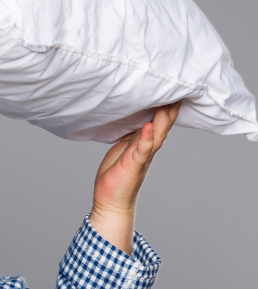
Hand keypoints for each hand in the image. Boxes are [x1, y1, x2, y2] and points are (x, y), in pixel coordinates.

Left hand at [88, 101, 180, 255]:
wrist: (111, 200)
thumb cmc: (115, 175)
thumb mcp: (123, 148)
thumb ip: (131, 135)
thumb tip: (136, 119)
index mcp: (144, 142)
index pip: (159, 121)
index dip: (165, 105)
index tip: (171, 87)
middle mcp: (148, 148)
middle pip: (164, 125)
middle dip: (170, 108)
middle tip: (178, 89)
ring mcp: (142, 157)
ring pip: (157, 135)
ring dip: (162, 119)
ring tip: (166, 103)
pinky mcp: (134, 165)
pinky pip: (142, 150)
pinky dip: (146, 138)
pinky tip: (148, 127)